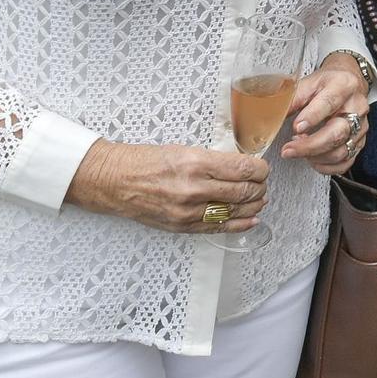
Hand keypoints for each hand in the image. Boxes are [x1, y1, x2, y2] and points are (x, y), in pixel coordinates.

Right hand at [67, 140, 268, 233]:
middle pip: (244, 192)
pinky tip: (250, 219)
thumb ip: (213, 160)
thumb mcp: (183, 149)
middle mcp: (194, 189)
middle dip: (259, 187)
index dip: (260, 170)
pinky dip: (239, 224)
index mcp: (195, 163)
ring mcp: (188, 211)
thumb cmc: (145, 161)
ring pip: (235, 212)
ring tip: (259, 198)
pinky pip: (218, 227)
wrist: (113, 181)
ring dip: (253, 205)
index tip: (263, 168)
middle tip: (262, 183)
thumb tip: (242, 166)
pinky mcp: (182, 226)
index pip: (244, 169)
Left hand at [281, 53, 370, 174]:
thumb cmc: (327, 84)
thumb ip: (292, 99)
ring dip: (315, 156)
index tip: (296, 127)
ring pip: (341, 151)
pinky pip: (346, 162)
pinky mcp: (360, 142)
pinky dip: (326, 166)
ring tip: (298, 149)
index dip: (312, 117)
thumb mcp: (308, 82)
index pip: (329, 102)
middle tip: (288, 149)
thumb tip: (272, 115)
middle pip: (337, 133)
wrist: (349, 84)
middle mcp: (356, 107)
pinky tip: (313, 159)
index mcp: (343, 85)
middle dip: (310, 146)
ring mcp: (361, 126)